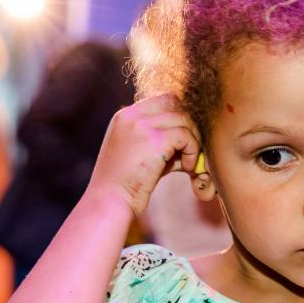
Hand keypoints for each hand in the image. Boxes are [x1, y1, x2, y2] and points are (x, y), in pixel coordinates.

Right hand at [86, 94, 201, 215]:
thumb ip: (163, 142)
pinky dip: (193, 151)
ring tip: (189, 164)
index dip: (179, 117)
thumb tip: (195, 139)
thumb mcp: (142, 155)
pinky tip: (188, 168)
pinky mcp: (154, 140)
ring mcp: (141, 125)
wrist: (109, 202)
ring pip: (184, 119)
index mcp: (125, 116)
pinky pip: (186, 136)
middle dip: (189, 126)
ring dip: (194, 141)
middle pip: (176, 104)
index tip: (183, 142)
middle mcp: (131, 115)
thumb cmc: (126, 185)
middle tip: (191, 151)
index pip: (163, 100)